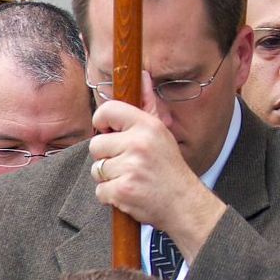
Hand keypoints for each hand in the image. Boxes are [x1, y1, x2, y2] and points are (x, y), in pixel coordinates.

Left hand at [89, 72, 226, 258]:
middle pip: (96, 144)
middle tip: (128, 164)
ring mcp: (130, 168)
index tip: (108, 131)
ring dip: (109, 178)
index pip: (107, 111)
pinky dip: (111, 196)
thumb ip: (148, 106)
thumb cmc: (170, 169)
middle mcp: (139, 144)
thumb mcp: (162, 134)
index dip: (102, 122)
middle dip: (107, 157)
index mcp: (148, 126)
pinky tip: (130, 194)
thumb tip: (142, 74)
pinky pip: (100, 191)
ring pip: (96, 169)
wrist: (184, 205)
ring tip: (131, 179)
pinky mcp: (122, 190)